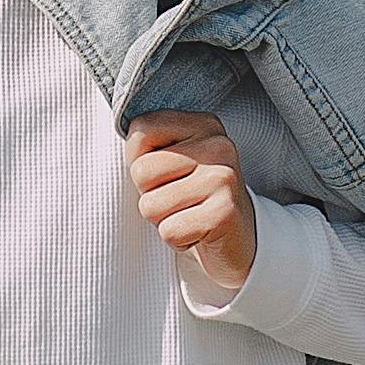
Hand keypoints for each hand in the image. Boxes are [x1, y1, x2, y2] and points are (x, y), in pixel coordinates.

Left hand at [126, 118, 256, 302]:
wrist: (238, 238)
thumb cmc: (193, 197)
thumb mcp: (173, 160)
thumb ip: (148, 146)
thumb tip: (127, 147)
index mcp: (203, 124)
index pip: (140, 130)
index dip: (138, 160)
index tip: (165, 174)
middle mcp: (218, 145)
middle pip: (141, 171)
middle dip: (150, 194)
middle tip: (180, 200)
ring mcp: (224, 179)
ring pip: (150, 206)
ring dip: (163, 220)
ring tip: (189, 215)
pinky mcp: (225, 214)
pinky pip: (169, 231)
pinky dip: (177, 240)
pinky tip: (198, 232)